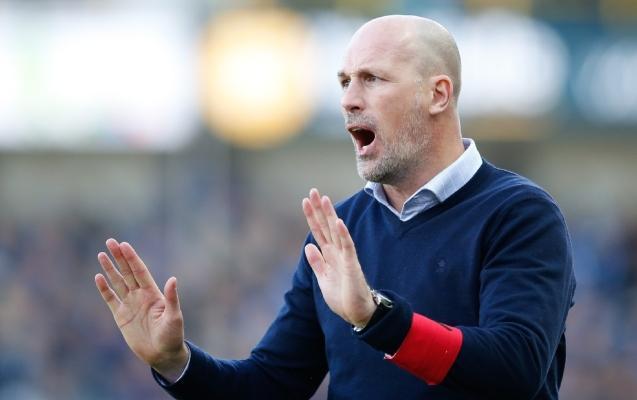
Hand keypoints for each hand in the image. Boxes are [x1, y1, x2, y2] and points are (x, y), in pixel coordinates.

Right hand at [95, 239, 188, 380]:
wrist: (162, 354)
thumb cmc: (172, 335)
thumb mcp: (174, 317)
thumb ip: (171, 298)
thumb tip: (173, 279)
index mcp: (153, 293)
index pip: (140, 271)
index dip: (132, 258)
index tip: (124, 244)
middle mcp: (140, 295)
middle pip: (127, 272)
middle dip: (119, 257)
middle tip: (110, 241)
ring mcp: (130, 305)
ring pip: (117, 282)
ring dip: (110, 269)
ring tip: (101, 254)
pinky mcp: (121, 317)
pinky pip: (110, 299)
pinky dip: (104, 289)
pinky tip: (99, 277)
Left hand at [302, 188, 375, 327]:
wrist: (358, 314)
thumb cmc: (343, 297)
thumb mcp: (324, 279)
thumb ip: (317, 263)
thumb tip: (309, 245)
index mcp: (329, 255)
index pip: (318, 231)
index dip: (312, 216)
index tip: (305, 201)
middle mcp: (337, 252)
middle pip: (326, 226)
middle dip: (319, 209)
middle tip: (313, 190)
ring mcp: (345, 257)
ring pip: (336, 232)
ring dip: (330, 216)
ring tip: (324, 199)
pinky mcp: (352, 266)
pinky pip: (348, 247)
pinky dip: (343, 234)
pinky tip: (338, 222)